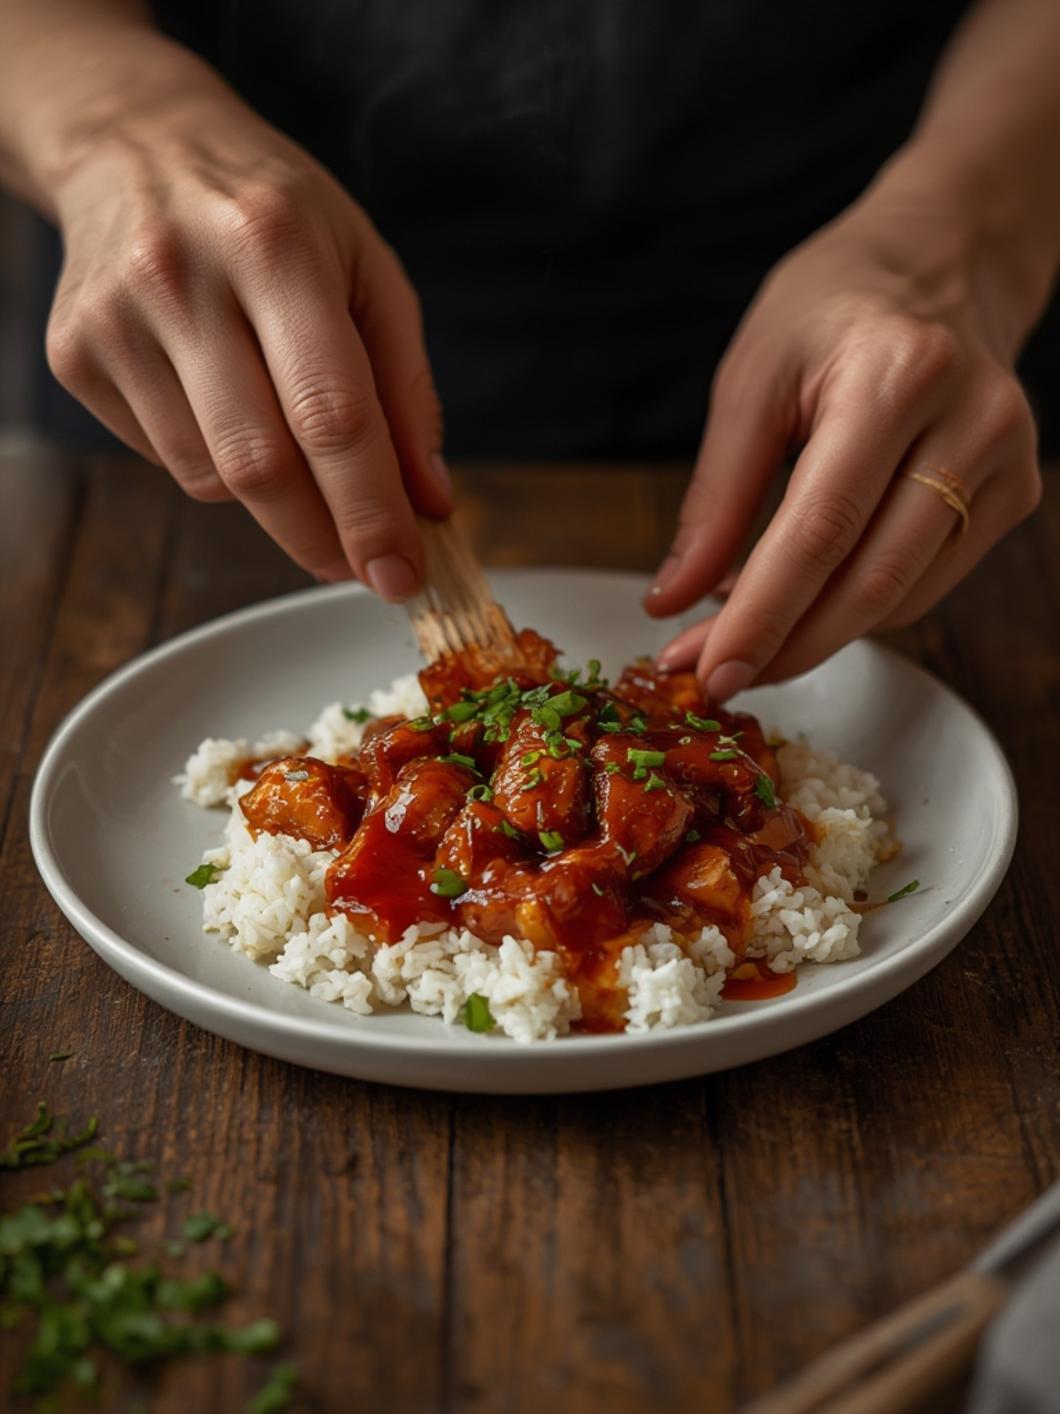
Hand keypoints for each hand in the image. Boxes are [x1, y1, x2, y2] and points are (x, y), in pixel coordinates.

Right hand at [44, 77, 449, 597]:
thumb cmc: (275, 212)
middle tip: (364, 568)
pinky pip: (167, 461)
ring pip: (211, 478)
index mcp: (275, 245)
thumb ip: (406, 387)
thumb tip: (428, 502)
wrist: (136, 145)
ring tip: (296, 453)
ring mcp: (116, 320)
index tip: (403, 574)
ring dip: (273, 501)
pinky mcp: (75, 355)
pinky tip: (227, 410)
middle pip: (262, 464)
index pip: (331, 413)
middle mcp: (183, 278)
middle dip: (324, 537)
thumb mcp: (366, 267)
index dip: (370, 511)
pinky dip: (216, 468)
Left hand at [645, 178, 1042, 698]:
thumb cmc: (830, 311)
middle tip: (712, 680)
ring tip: (742, 641)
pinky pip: (924, 584)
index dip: (761, 616)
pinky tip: (804, 603)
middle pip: (870, 581)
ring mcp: (1006, 462)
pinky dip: (856, 609)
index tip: (706, 673)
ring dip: (813, 637)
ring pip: (900, 597)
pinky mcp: (1016, 493)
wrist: (937, 263)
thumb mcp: (751, 380)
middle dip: (783, 646)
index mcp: (896, 376)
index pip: (820, 531)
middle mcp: (969, 421)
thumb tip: (675, 602)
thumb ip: (715, 498)